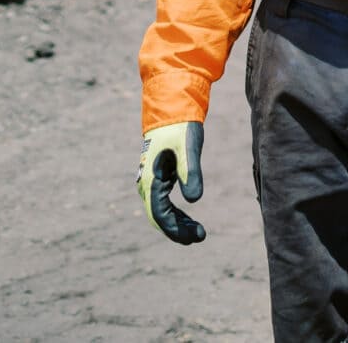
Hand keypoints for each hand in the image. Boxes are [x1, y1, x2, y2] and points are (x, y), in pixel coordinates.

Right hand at [137, 121, 205, 243]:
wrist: (172, 111)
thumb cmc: (181, 129)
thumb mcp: (190, 149)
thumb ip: (191, 173)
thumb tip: (194, 201)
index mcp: (152, 179)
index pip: (160, 214)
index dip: (176, 229)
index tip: (196, 236)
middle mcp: (147, 184)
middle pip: (159, 217)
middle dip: (177, 231)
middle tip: (200, 237)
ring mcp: (151, 182)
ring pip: (160, 212)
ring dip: (177, 224)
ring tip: (198, 232)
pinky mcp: (158, 179)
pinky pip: (163, 203)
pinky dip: (175, 214)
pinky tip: (188, 219)